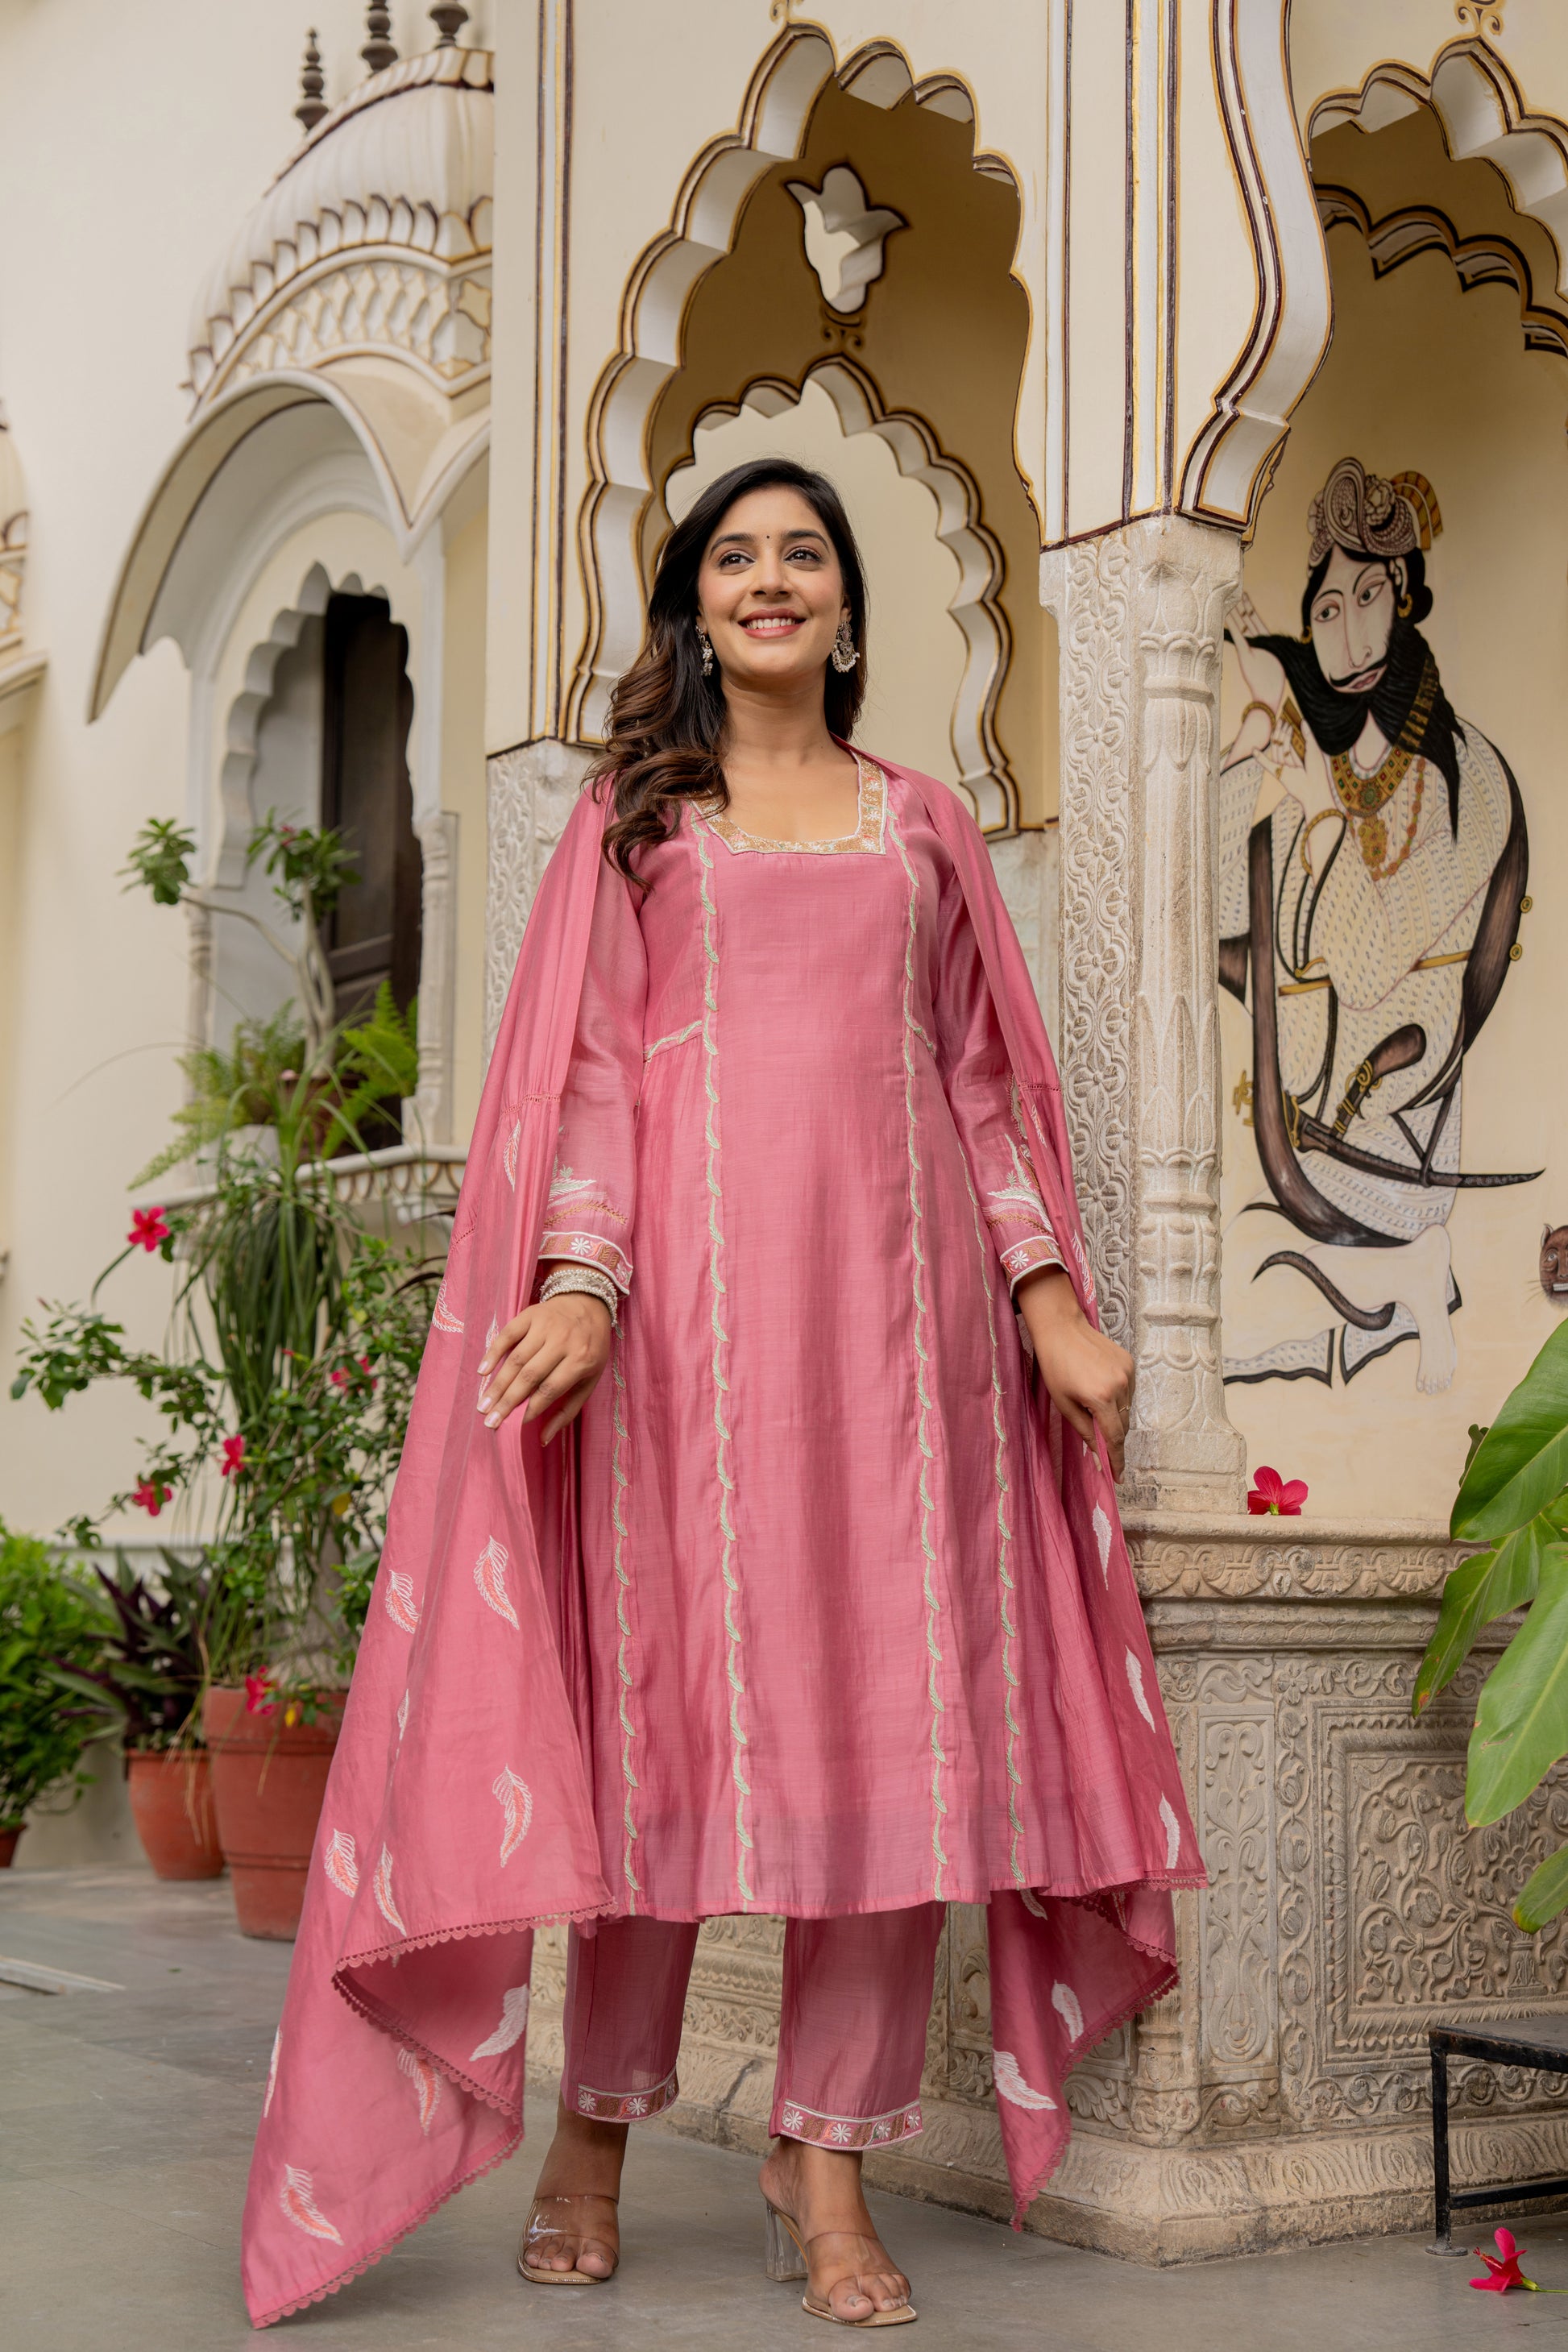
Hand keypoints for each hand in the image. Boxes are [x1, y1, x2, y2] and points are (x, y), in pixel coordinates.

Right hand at [478, 1292, 611, 1445]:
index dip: (531, 1408)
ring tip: (483, 1405)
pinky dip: (493, 1353)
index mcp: (581, 1359)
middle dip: (507, 1401)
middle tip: (490, 1421)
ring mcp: (545, 1326)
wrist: (589, 1304)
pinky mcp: (530, 1314)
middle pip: (530, 1376)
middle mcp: (563, 1341)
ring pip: (516, 1359)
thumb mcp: (589, 1379)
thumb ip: (568, 1410)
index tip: (515, 1425)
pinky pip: (507, 1335)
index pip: (551, 1389)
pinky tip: (482, 1372)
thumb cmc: (590, 1349)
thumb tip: (543, 1438)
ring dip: (497, 1384)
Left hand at [1015, 1266, 1134, 1479]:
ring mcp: (1128, 1373)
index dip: (1116, 1459)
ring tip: (1092, 1402)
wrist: (1061, 1328)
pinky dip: (1117, 1396)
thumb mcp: (1064, 1403)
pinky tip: (1099, 1386)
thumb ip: (1084, 1430)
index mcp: (1100, 1398)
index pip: (1114, 1437)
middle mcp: (1120, 1386)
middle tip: (1100, 1443)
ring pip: (1126, 1408)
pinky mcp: (1130, 1363)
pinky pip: (1127, 1390)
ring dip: (1114, 1414)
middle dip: (1112, 1437)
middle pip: (1122, 1424)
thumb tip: (1098, 1454)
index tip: (1118, 1477)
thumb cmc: (1055, 1366)